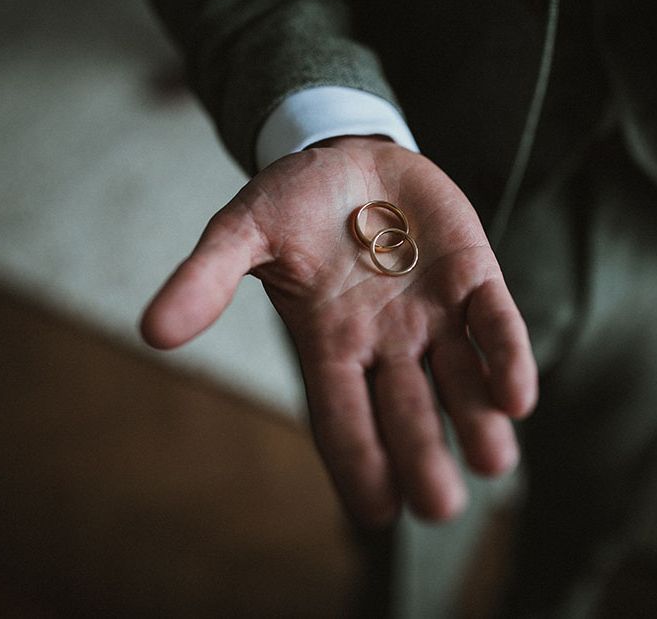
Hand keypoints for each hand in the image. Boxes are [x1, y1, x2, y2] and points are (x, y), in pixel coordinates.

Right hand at [141, 136, 536, 526]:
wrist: (347, 155)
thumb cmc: (291, 202)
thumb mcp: (241, 232)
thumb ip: (206, 279)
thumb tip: (151, 332)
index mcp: (329, 343)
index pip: (341, 416)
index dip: (357, 462)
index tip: (377, 512)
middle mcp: (386, 343)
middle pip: (407, 411)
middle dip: (422, 456)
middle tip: (439, 506)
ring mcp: (433, 314)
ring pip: (461, 380)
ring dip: (479, 421)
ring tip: (492, 463)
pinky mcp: (472, 278)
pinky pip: (494, 323)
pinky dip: (506, 356)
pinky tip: (516, 395)